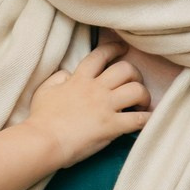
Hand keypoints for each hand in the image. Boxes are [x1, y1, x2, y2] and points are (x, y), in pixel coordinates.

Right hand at [25, 42, 149, 166]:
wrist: (43, 140)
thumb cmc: (41, 118)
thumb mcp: (44, 90)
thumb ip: (58, 78)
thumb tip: (68, 74)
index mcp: (80, 79)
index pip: (100, 56)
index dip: (113, 48)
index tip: (122, 48)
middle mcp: (96, 89)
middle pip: (125, 69)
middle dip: (135, 74)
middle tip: (134, 84)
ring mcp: (105, 107)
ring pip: (137, 90)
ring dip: (144, 96)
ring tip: (141, 104)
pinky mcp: (112, 126)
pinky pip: (138, 119)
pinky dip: (147, 119)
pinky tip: (149, 120)